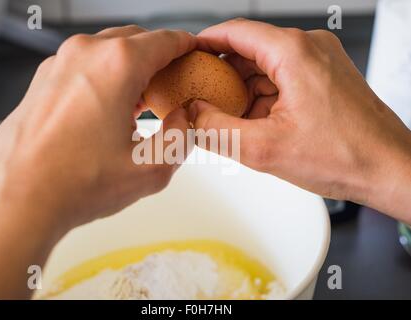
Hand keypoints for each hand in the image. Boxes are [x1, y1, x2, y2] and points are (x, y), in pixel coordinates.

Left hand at [0, 25, 195, 297]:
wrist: (16, 198)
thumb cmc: (73, 183)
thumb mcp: (152, 168)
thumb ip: (181, 136)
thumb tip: (182, 119)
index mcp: (117, 65)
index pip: (165, 40)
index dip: (186, 46)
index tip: (192, 53)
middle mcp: (86, 54)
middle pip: (136, 40)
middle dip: (159, 57)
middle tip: (172, 83)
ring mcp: (59, 64)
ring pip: (108, 51)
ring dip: (130, 68)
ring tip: (142, 100)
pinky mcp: (43, 79)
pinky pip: (85, 66)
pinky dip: (104, 77)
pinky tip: (110, 107)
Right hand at [191, 19, 410, 221]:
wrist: (390, 170)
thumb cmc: (347, 156)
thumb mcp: (265, 149)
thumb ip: (217, 131)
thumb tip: (192, 116)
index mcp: (294, 53)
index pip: (236, 32)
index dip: (205, 43)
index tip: (187, 56)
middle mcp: (310, 49)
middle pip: (250, 50)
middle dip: (222, 75)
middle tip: (201, 97)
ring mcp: (320, 63)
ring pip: (266, 67)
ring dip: (243, 91)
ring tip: (227, 118)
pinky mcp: (325, 80)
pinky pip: (283, 80)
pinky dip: (263, 98)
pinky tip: (254, 123)